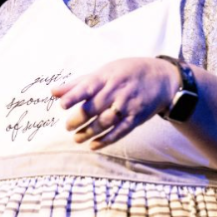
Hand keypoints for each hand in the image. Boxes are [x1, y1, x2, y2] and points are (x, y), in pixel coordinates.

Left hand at [51, 57, 178, 149]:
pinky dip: (106, 140)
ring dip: (89, 132)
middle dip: (78, 119)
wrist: (163, 78)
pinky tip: (93, 145)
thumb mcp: (105, 71)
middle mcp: (116, 91)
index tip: (62, 105)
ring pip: (105, 122)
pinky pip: (120, 131)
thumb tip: (54, 91)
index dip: (74, 96)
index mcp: (106, 77)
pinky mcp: (136, 118)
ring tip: (76, 138)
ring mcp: (127, 105)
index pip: (87, 87)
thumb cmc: (128, 72)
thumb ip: (78, 83)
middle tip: (67, 127)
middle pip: (94, 108)